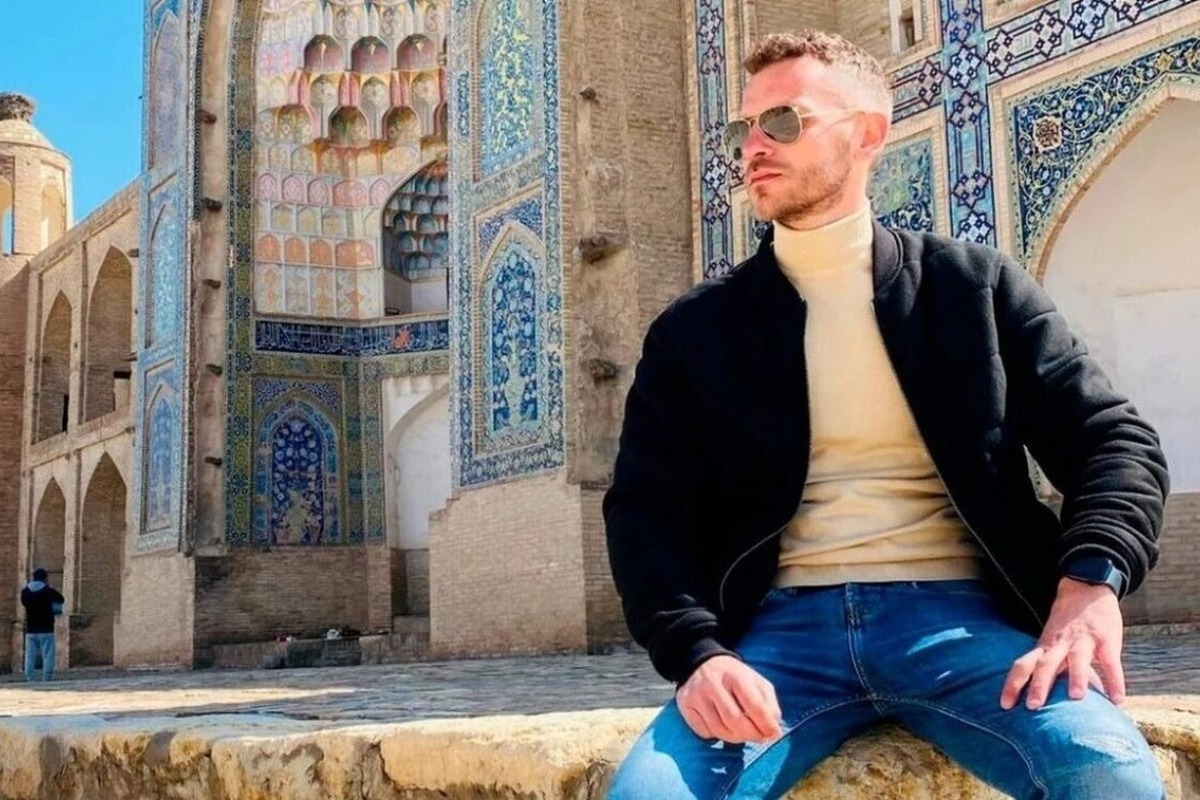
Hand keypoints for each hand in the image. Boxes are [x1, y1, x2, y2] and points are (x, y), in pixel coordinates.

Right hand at [676, 655, 782, 743]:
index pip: (755, 706)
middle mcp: (713, 684)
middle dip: (752, 735)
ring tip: (742, 732)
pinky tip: (721, 725)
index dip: (767, 724)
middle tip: (759, 738)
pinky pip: (704, 732)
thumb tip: (773, 729)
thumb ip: (768, 703)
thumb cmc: (734, 677)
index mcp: (735, 675)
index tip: (774, 734)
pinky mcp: (685, 705)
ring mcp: (697, 695)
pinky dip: (717, 735)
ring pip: (720, 730)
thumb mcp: (755, 681)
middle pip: (736, 722)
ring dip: (735, 737)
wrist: (700, 663)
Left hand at [1000, 578, 1125, 710]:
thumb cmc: (1067, 623)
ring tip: (1077, 697)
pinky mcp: (1106, 640)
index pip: (1023, 665)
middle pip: (1045, 664)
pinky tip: (1117, 700)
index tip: (1004, 706)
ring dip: (1076, 677)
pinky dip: (1115, 681)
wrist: (1086, 588)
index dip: (1013, 684)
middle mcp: (1060, 644)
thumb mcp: (1052, 641)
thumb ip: (1049, 665)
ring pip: (1077, 659)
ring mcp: (1083, 641)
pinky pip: (1111, 662)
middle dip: (1039, 685)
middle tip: (1033, 706)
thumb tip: (1043, 697)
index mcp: (1045, 646)